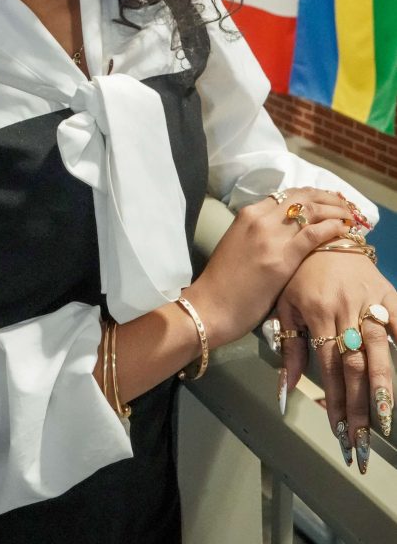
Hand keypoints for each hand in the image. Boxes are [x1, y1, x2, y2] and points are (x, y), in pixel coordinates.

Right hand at [186, 188, 350, 349]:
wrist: (210, 306)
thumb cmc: (223, 282)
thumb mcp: (239, 245)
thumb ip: (260, 234)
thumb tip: (286, 232)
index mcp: (248, 214)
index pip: (287, 194)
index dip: (312, 195)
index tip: (328, 201)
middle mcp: (260, 219)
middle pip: (302, 197)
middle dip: (328, 198)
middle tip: (344, 206)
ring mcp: (271, 237)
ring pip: (311, 210)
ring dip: (335, 209)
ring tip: (349, 216)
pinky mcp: (282, 258)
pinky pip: (314, 234)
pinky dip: (332, 227)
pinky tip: (342, 229)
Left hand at [276, 249, 396, 472]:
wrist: (318, 230)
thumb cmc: (298, 272)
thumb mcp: (285, 305)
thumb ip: (290, 347)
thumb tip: (286, 392)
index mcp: (316, 313)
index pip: (328, 367)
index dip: (335, 400)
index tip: (339, 431)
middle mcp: (343, 308)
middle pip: (354, 365)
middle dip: (358, 406)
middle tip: (363, 441)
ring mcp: (367, 299)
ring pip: (378, 348)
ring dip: (383, 387)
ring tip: (386, 419)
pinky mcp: (386, 290)